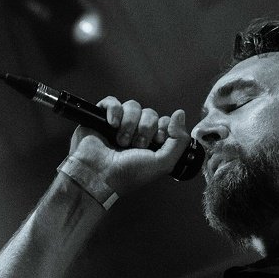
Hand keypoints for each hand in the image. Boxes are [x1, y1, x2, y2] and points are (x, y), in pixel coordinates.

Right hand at [68, 98, 189, 195]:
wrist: (98, 175)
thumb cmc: (127, 174)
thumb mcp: (163, 163)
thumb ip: (179, 141)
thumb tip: (180, 114)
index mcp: (150, 143)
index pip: (163, 122)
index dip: (162, 128)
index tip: (156, 141)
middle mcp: (135, 132)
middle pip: (150, 113)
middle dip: (145, 129)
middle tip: (135, 146)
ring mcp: (118, 125)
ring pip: (133, 106)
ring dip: (129, 124)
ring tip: (121, 141)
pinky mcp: (101, 118)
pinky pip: (112, 102)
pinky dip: (113, 111)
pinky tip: (111, 125)